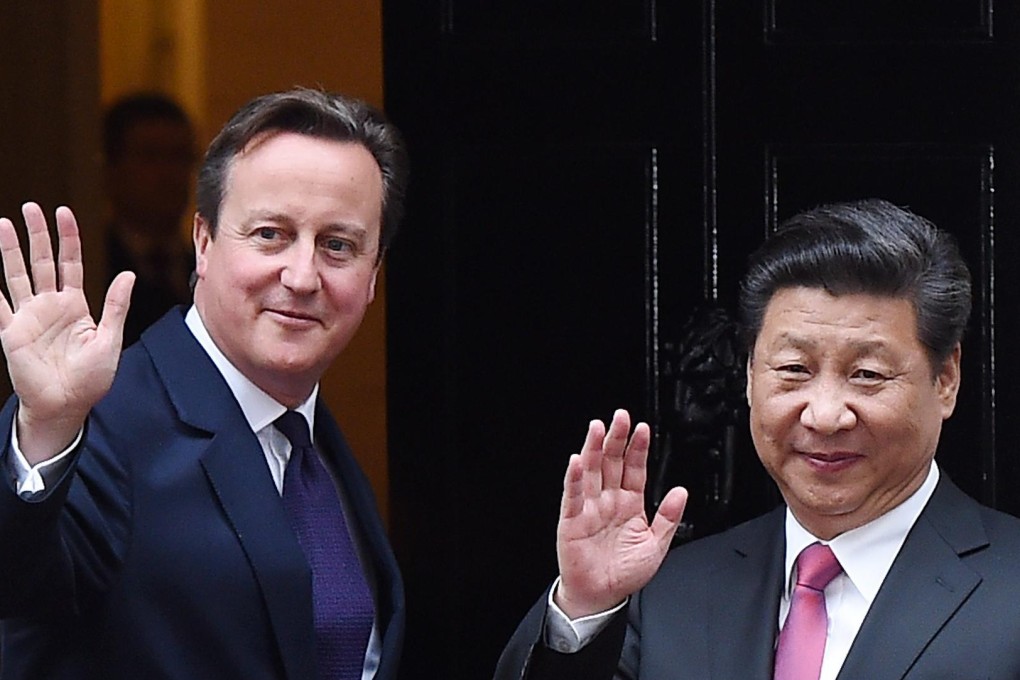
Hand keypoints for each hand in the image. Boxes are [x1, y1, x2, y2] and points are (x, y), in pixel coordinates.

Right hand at [0, 203, 133, 462]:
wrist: (67, 405)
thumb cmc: (92, 378)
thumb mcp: (109, 339)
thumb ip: (115, 306)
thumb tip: (128, 274)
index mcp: (75, 305)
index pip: (70, 262)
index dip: (68, 238)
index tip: (64, 212)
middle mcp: (50, 305)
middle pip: (42, 261)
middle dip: (37, 234)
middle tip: (31, 207)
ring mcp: (28, 316)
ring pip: (16, 275)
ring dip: (9, 250)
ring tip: (3, 223)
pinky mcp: (11, 332)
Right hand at [555, 409, 687, 618]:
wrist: (601, 596)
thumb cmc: (625, 572)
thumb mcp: (656, 545)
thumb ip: (669, 518)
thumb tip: (681, 492)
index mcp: (630, 504)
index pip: (634, 469)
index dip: (638, 449)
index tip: (643, 429)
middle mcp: (608, 500)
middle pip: (612, 463)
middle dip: (616, 439)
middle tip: (621, 417)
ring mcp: (589, 508)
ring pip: (591, 472)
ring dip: (594, 449)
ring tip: (597, 428)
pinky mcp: (571, 520)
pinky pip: (573, 496)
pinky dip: (574, 479)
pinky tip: (577, 461)